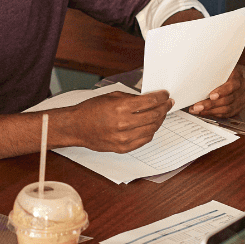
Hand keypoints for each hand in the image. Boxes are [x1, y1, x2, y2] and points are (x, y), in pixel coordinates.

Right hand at [57, 90, 171, 152]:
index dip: (162, 98)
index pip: (150, 102)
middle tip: (167, 104)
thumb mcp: (111, 97)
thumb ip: (131, 98)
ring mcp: (124, 138)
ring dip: (159, 120)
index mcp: (120, 108)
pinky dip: (151, 132)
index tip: (166, 95)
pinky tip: (151, 126)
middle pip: (154, 116)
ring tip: (160, 114)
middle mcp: (123, 124)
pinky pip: (145, 140)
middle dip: (164, 108)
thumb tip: (149, 99)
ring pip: (152, 129)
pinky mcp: (123, 148)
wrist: (77, 127)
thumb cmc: (91, 110)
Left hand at [189, 67, 244, 116]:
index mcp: (236, 74)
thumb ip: (208, 74)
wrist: (224, 74)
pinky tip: (205, 113)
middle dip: (210, 104)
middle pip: (228, 99)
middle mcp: (242, 85)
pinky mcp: (239, 106)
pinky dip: (215, 114)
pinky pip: (228, 114)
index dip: (222, 92)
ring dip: (211, 111)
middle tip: (197, 107)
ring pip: (227, 108)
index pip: (232, 85)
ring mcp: (242, 97)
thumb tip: (193, 82)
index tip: (211, 96)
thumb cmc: (216, 71)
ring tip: (198, 110)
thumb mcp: (213, 68)